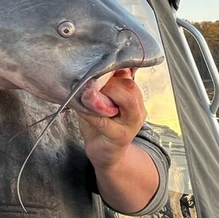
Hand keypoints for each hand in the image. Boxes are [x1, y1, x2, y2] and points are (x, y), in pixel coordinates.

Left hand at [76, 69, 159, 213]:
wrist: (104, 153)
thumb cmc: (101, 124)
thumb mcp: (102, 101)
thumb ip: (101, 86)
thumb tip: (89, 64)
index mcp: (134, 98)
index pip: (128, 77)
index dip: (113, 69)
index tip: (96, 65)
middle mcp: (138, 110)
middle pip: (131, 86)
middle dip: (110, 80)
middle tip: (90, 80)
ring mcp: (131, 124)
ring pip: (128, 101)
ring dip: (105, 93)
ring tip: (87, 92)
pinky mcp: (119, 136)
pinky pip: (105, 119)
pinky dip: (91, 110)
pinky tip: (80, 105)